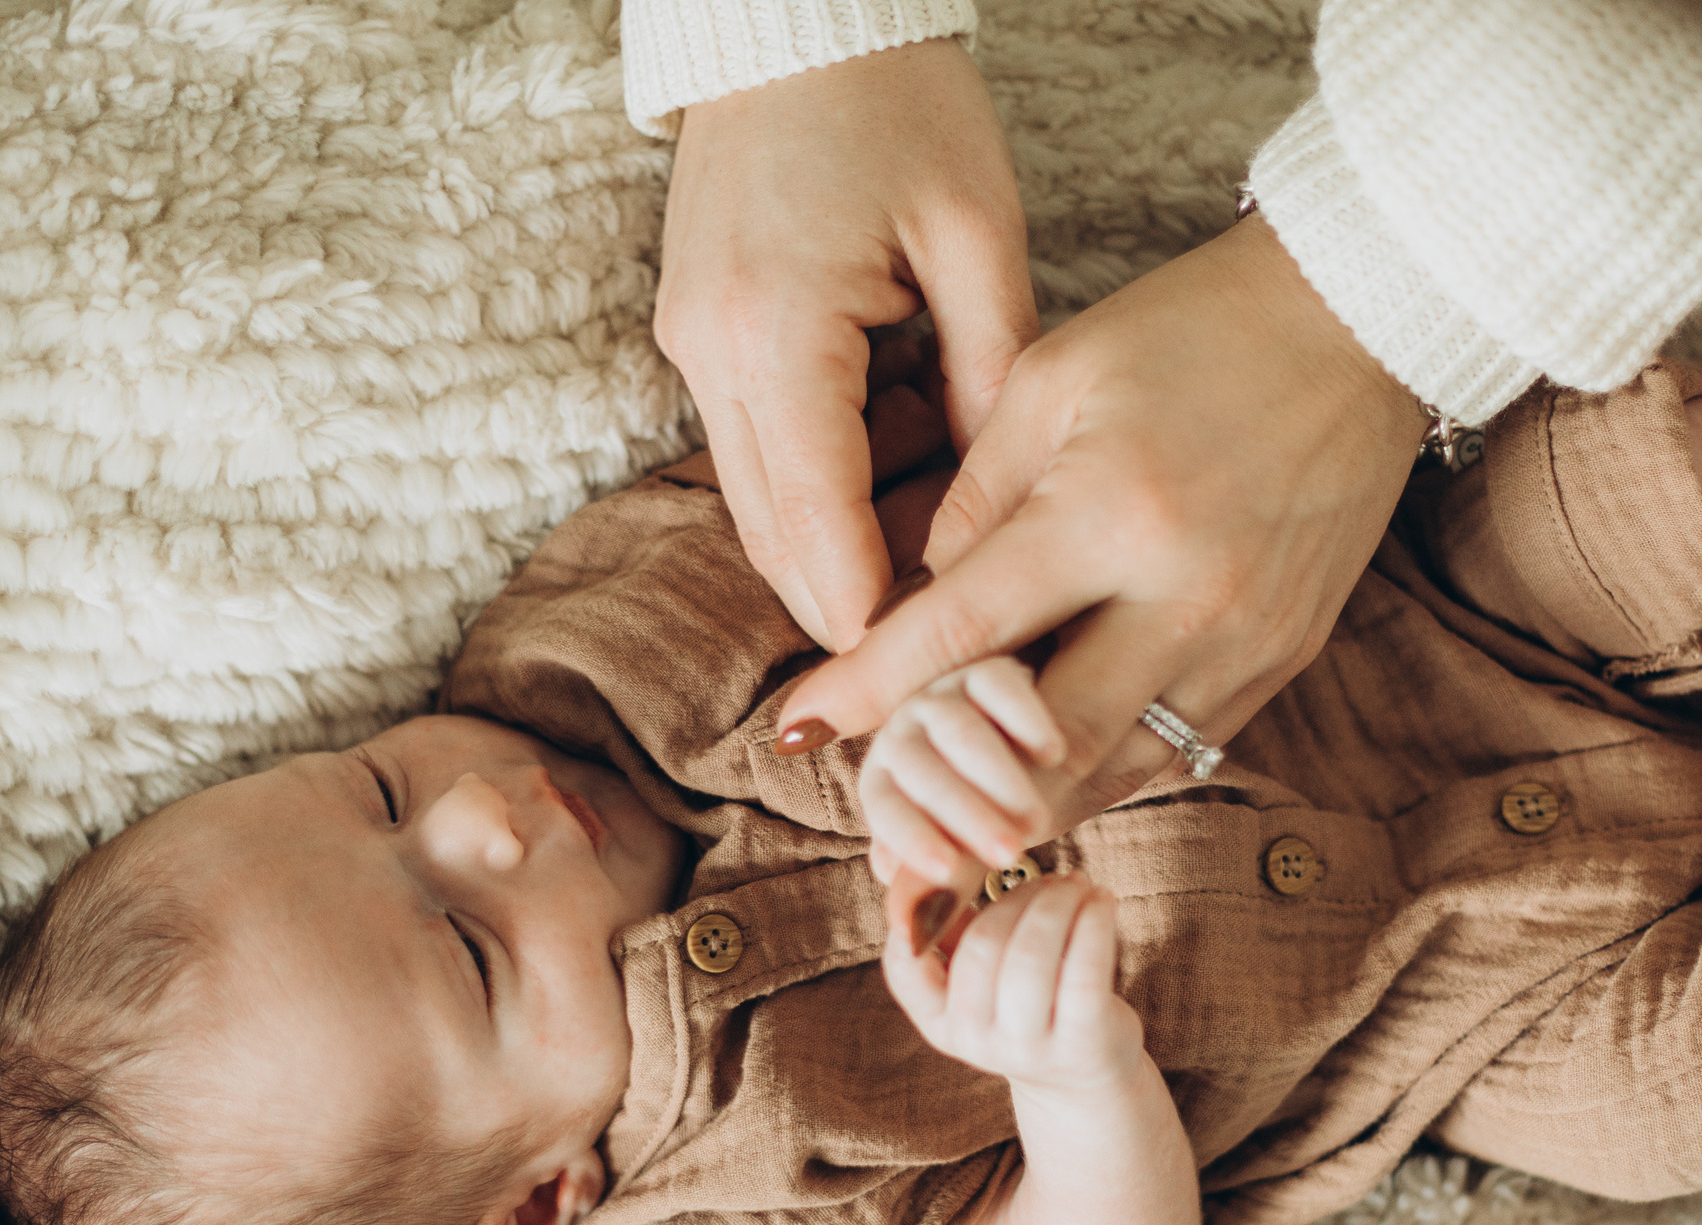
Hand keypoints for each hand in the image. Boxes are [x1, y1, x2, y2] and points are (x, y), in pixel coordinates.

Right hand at [655, 40, 1036, 648]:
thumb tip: (1009, 507)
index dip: (874, 616)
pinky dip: (821, 488)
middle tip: (937, 671)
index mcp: (777, 332)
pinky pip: (759, 448)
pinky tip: (899, 486)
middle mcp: (713, 354)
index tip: (933, 681)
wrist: (791, 11)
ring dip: (834, 552)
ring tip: (934, 587)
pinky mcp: (699, 333)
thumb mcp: (976, 236)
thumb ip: (993, 375)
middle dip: (849, 610)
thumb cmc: (899, 103)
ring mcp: (692, 345)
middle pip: (773, 537)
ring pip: (759, 504)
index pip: (819, 523)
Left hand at [779, 214, 1427, 854]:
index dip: (866, 694)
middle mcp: (1182, 600)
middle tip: (880, 805)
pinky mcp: (1284, 660)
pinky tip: (1050, 772)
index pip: (958, 637)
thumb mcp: (1051, 383)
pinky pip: (1177, 751)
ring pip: (1113, 775)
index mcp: (1108, 516)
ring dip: (1025, 803)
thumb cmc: (1191, 334)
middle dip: (946, 789)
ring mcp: (1244, 644)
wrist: (1356, 324)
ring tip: (952, 812)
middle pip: (1039, 749)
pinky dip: (1103, 771)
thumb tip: (922, 611)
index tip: (797, 729)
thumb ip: (974, 504)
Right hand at [883, 874, 1143, 1093]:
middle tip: (1055, 877)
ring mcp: (1026, 1047)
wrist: (1084, 1079)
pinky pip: (1083, 968)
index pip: (906, 966)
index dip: (920, 913)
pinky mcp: (1081, 1043)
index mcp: (939, 1022)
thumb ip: (953, 932)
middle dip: (1020, 898)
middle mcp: (974, 1040)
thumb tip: (927, 864)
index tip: (952, 868)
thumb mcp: (983, 981)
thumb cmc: (1031, 1007)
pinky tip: (1103, 901)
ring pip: (1032, 954)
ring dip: (1059, 903)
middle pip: (983, 945)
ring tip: (1080, 885)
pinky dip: (1095, 922)